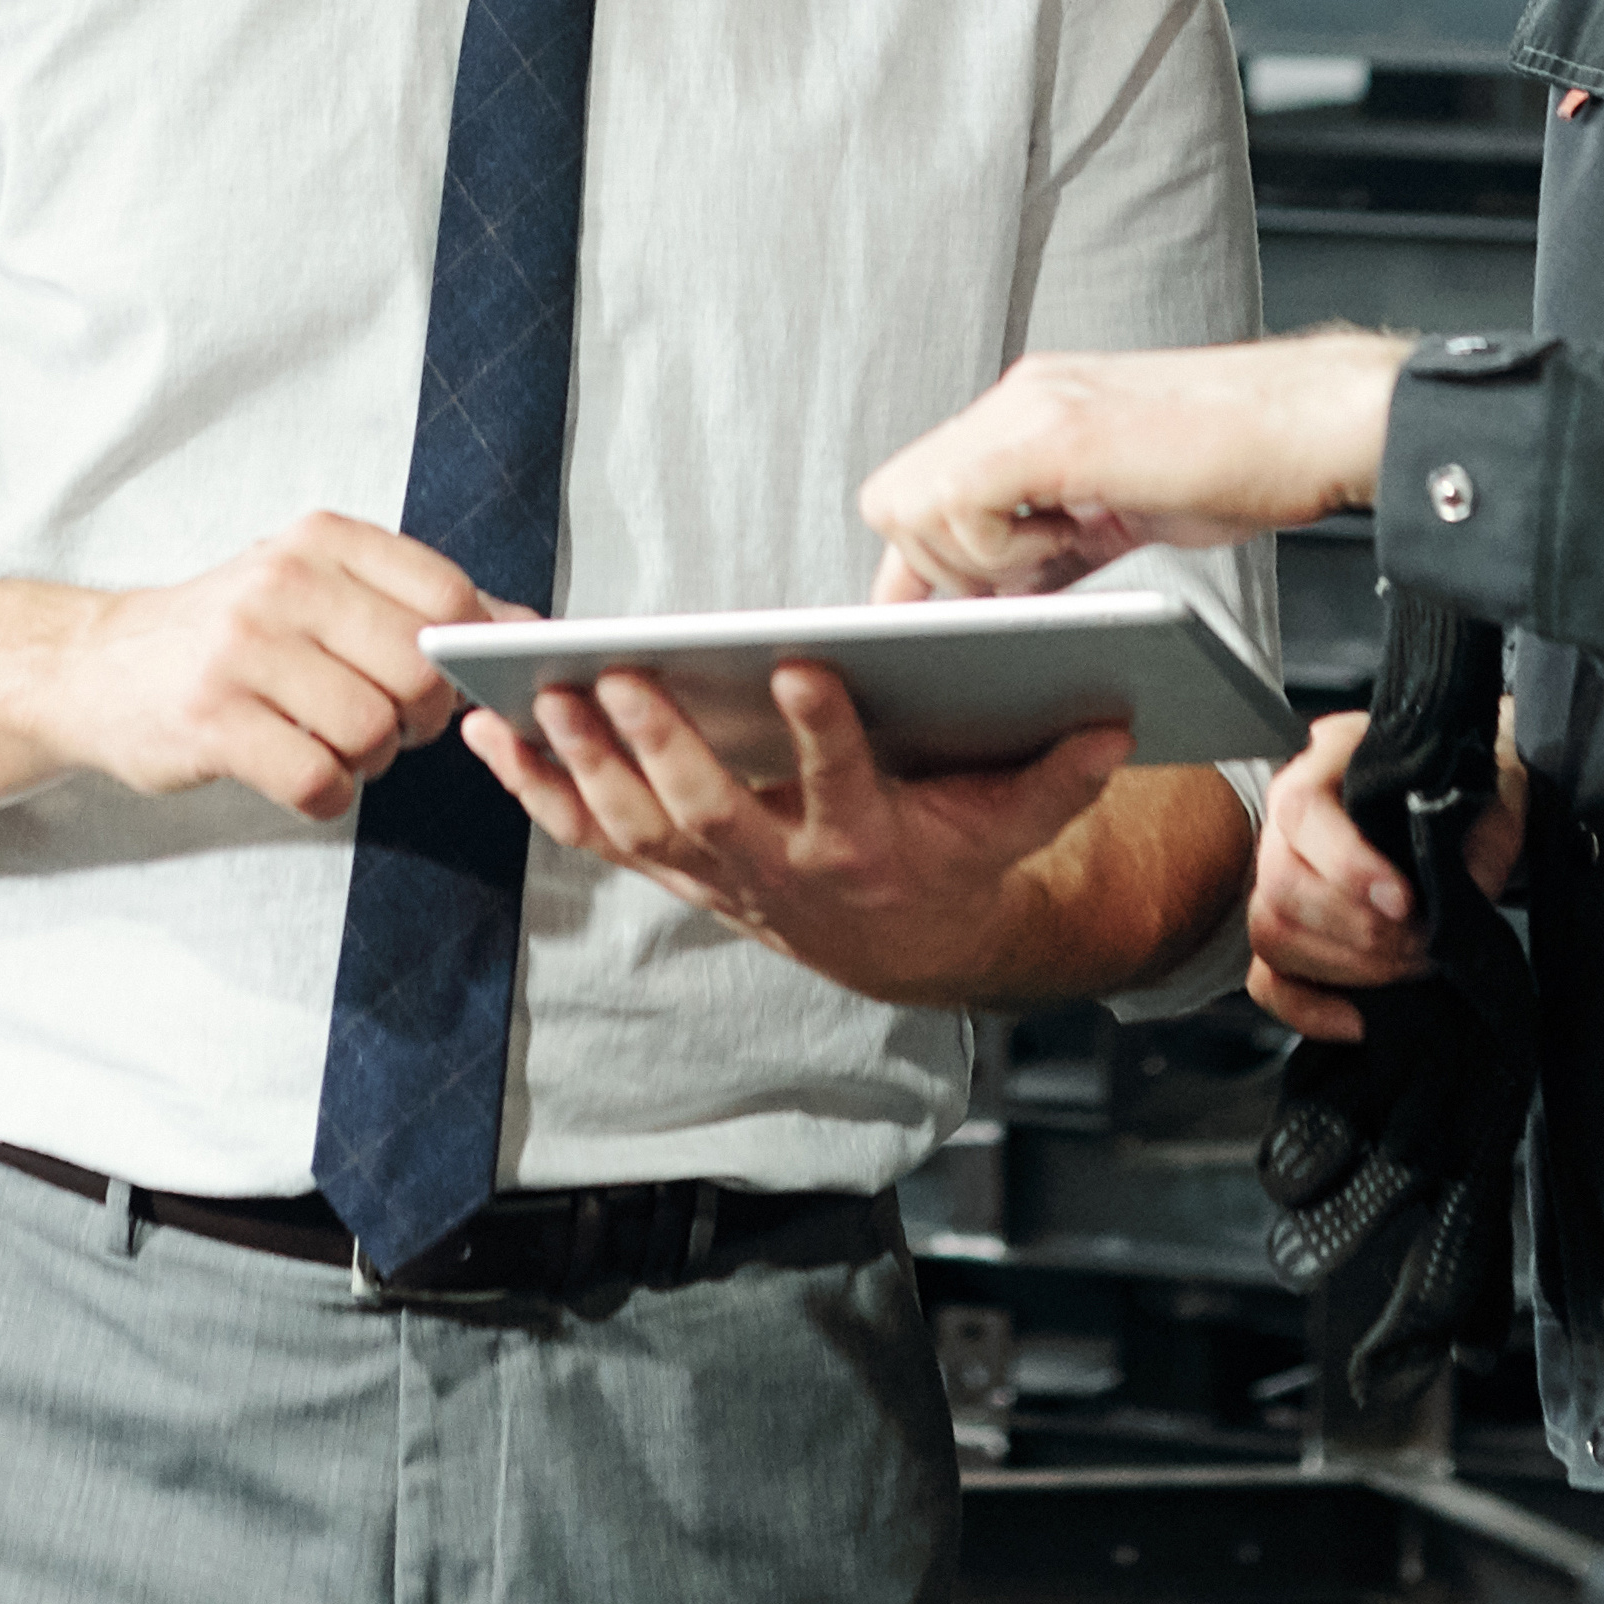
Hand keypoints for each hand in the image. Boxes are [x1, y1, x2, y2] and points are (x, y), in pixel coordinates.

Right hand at [62, 519, 496, 822]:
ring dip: (368, 762)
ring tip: (334, 746)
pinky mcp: (213, 719)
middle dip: (420, 721)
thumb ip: (417, 603)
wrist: (97, 667)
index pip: (447, 596)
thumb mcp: (315, 586)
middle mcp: (284, 581)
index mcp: (322, 540)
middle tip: (387, 727)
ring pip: (372, 731)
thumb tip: (530, 627)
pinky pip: (318, 779)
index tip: (445, 684)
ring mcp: (244, 649)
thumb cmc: (228, 632)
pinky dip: (326, 794)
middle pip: (418, 672)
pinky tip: (301, 775)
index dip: (464, 657)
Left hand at [459, 663, 1131, 1004]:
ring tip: (539, 694)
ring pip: (636, 830)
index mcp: (869, 849)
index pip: (845, 788)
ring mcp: (713, 878)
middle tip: (620, 676)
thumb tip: (1116, 717)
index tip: (802, 662)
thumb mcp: (1018, 817)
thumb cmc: (953, 850)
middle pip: (710, 814)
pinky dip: (535, 789)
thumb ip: (1059, 771)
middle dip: (661, 747)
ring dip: (581, 766)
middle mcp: (780, 873)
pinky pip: (590, 835)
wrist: (898, 941)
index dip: (824, 732)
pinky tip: (487, 731)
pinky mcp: (667, 870)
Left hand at [861, 327, 1410, 583]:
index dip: (918, 566)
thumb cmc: (1239, 462)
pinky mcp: (1058, 431)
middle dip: (935, 570)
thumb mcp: (1123, 507)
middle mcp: (1017, 399)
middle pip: (893, 498)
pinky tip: (1071, 542)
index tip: (938, 623)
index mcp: (1028, 412)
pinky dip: (999, 548)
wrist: (1316, 419)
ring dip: (968, 561)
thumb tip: (1006, 596)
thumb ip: (1057, 538)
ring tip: (1052, 562)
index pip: (917, 488)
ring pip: (912, 501)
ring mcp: (1032, 408)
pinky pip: (964, 500)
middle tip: (1015, 590)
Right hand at [1247, 715, 1525, 1038]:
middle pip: (1279, 884)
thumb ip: (1478, 839)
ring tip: (1407, 968)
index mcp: (1326, 763)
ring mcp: (1276, 876)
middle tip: (1424, 947)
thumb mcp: (1489, 795)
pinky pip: (1267, 981)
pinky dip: (1308, 1010)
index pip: (1302, 811)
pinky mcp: (1284, 931)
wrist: (1464, 805)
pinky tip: (1360, 1019)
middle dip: (1360, 931)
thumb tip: (1459, 898)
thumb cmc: (1466, 792)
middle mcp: (1287, 819)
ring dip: (1344, 967)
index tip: (1404, 901)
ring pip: (1271, 933)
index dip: (1346, 864)